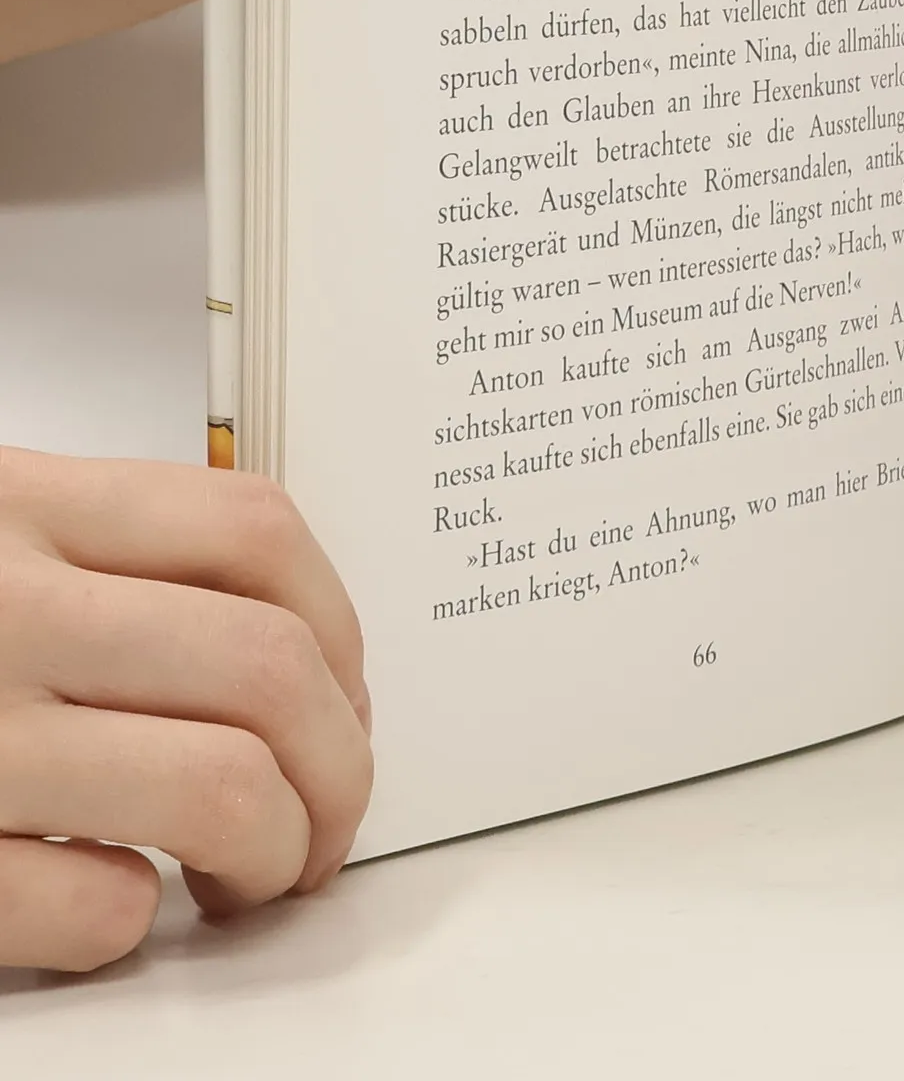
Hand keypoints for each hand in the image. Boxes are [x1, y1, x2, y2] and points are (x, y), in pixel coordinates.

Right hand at [0, 448, 372, 971]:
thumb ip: (110, 555)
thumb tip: (296, 652)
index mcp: (23, 505)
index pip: (258, 534)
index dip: (341, 628)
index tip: (346, 696)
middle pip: (268, 670)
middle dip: (340, 765)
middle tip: (328, 817)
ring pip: (218, 787)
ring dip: (278, 850)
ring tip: (254, 875)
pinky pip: (90, 905)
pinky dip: (133, 922)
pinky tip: (115, 904)